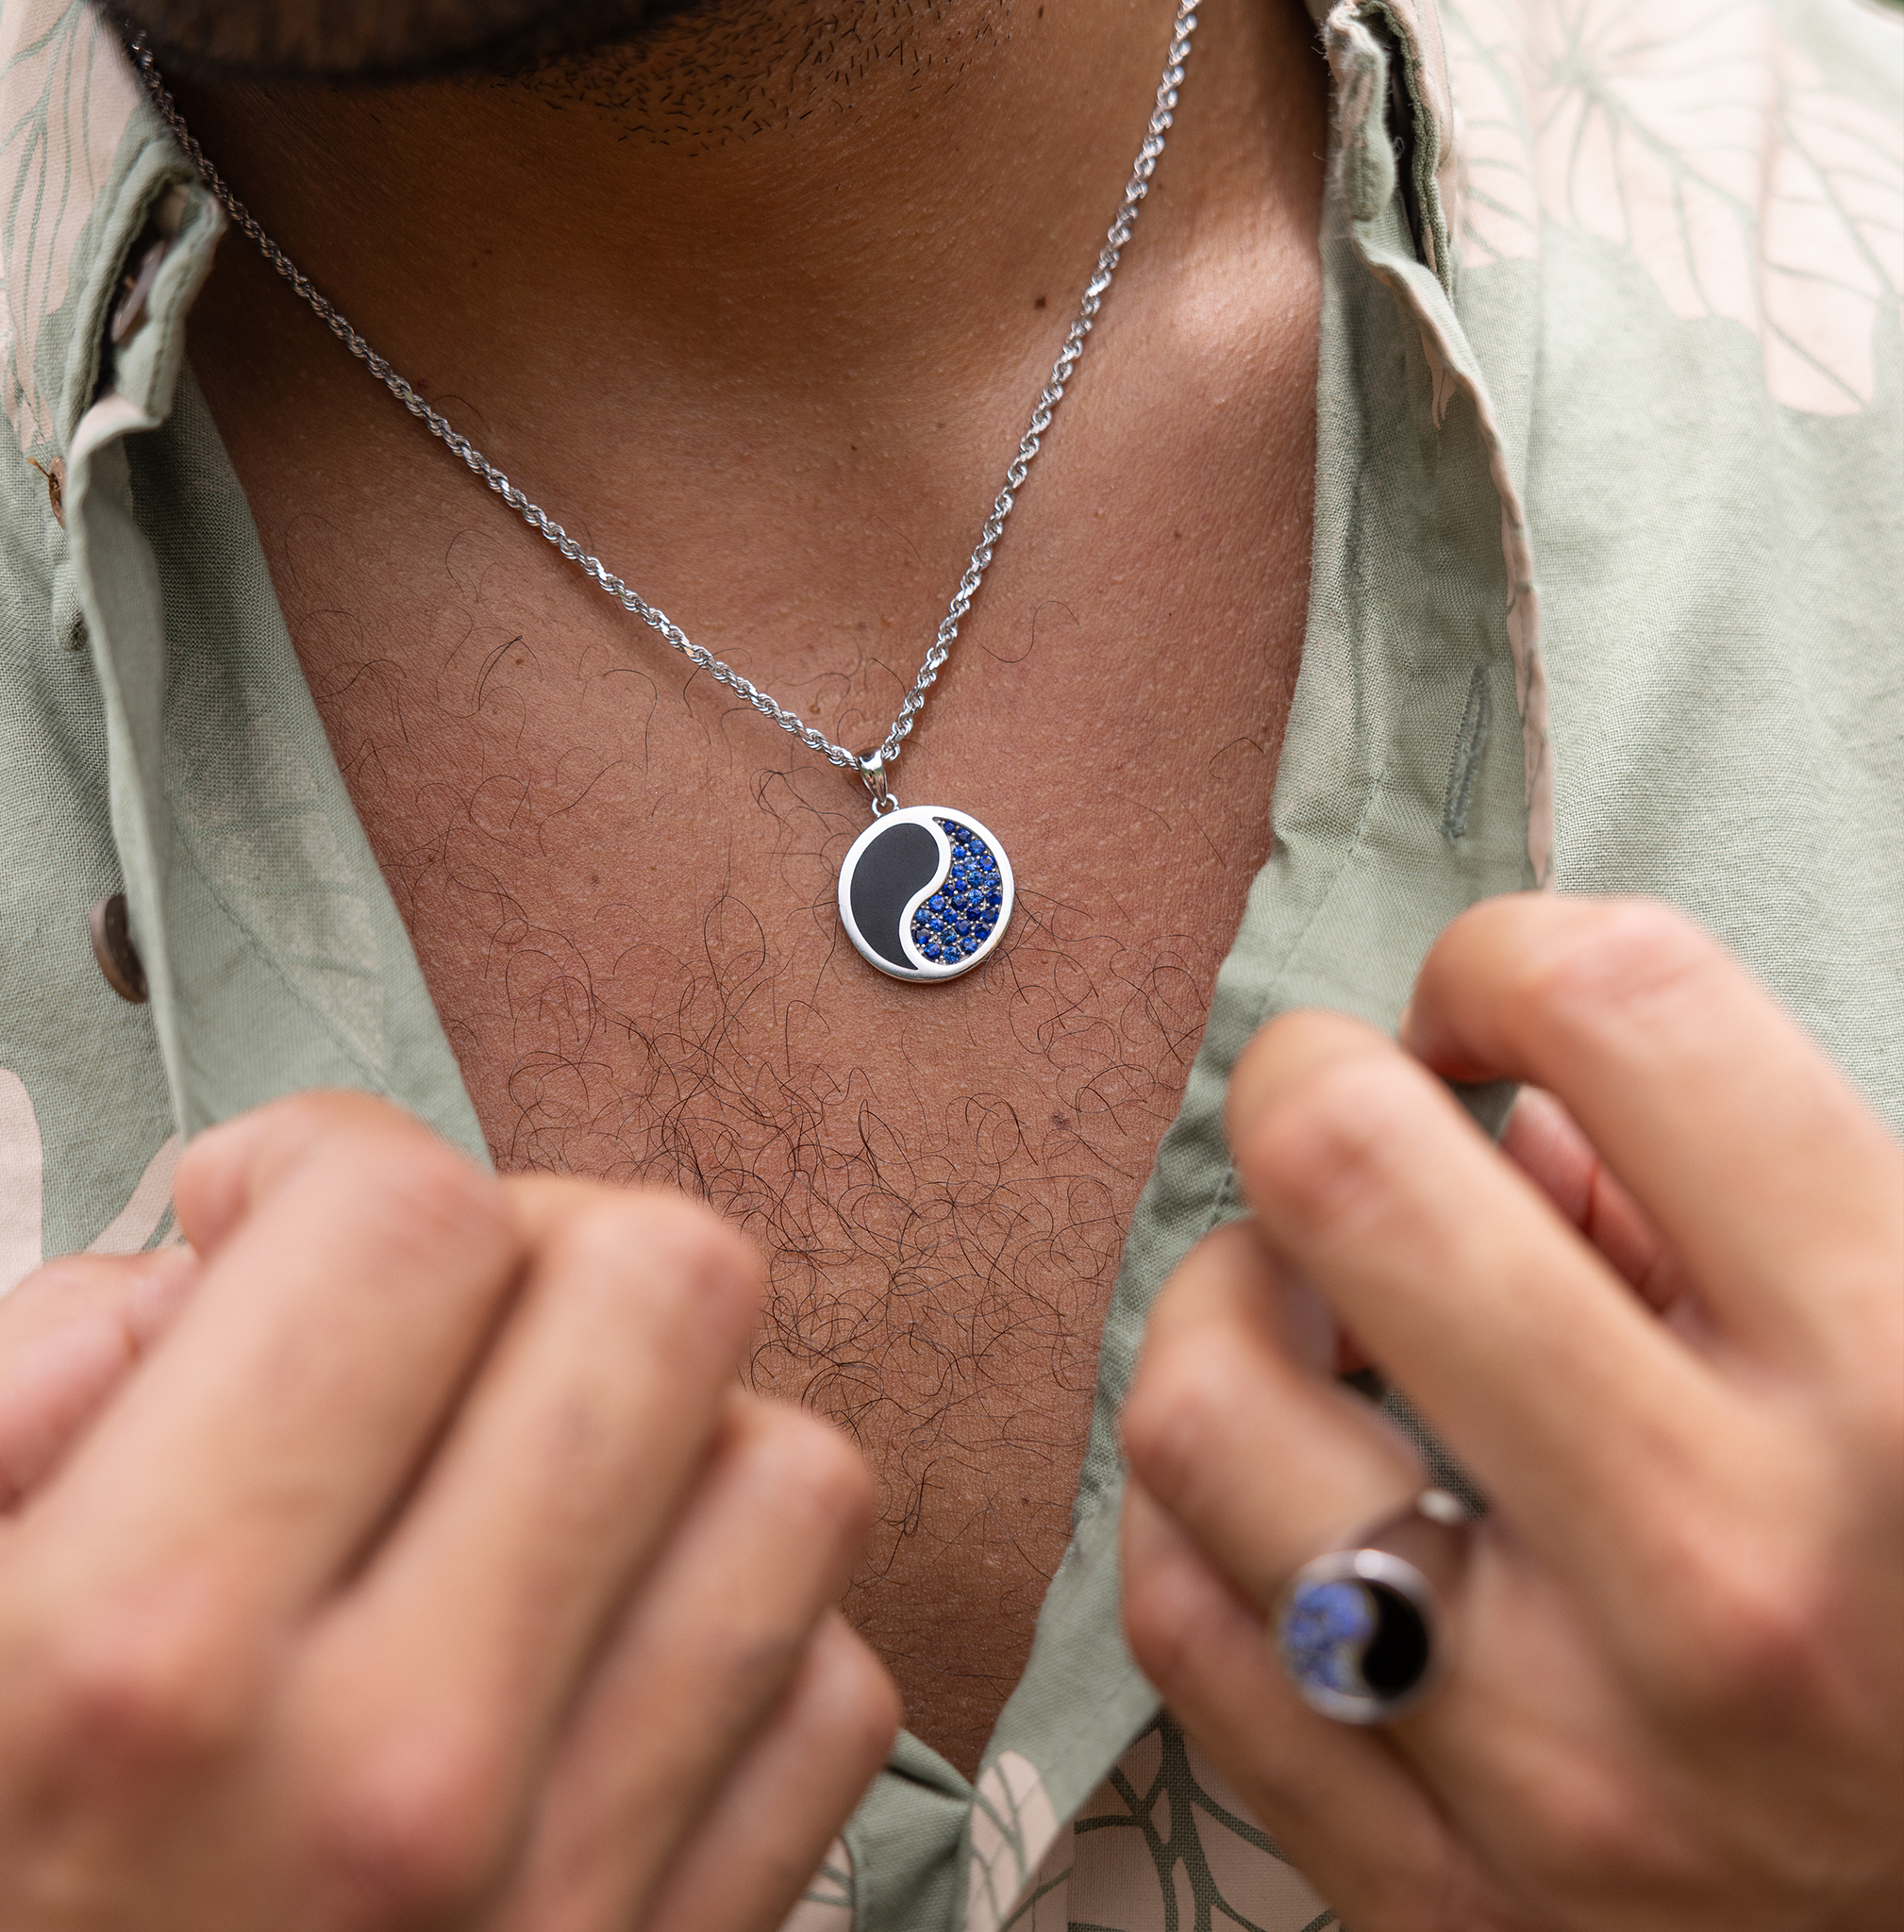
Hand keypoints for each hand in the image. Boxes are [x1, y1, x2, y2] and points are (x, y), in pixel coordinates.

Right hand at [0, 1093, 898, 1931]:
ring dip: (670, 1441)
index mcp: (142, 1648)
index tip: (266, 1238)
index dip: (327, 1167)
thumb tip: (212, 1267)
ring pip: (793, 1470)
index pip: (405, 1215)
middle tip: (433, 1336)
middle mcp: (401, 1763)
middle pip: (667, 1283)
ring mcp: (573, 1894)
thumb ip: (14, 1395)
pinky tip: (594, 1669)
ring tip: (526, 1497)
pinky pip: (828, 1691)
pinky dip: (739, 1637)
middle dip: (544, 1253)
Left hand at [1119, 896, 1903, 1931]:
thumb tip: (1495, 1112)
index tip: (1490, 1023)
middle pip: (1343, 1173)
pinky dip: (1201, 1508)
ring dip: (1223, 1303)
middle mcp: (1716, 1574)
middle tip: (1350, 1124)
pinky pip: (1188, 1625)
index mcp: (1900, 1386)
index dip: (1511, 957)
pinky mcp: (1438, 1903)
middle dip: (1315, 1086)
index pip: (1621, 1007)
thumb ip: (1738, 1201)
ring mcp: (1554, 1765)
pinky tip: (1287, 1483)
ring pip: (1200, 1406)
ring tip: (1304, 1313)